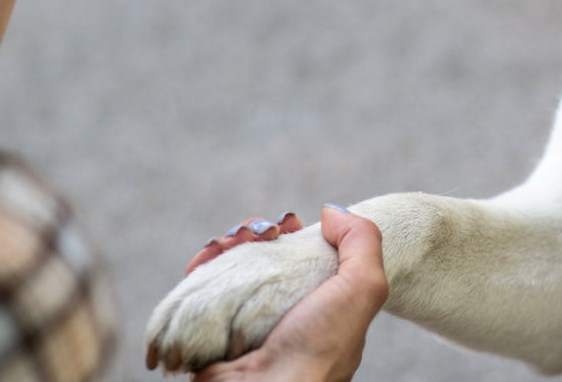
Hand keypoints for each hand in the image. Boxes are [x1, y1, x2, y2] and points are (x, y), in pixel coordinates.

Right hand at [186, 206, 387, 381]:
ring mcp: (243, 323)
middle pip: (265, 258)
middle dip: (257, 232)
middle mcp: (281, 316)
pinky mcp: (207, 331)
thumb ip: (361, 242)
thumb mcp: (363, 289)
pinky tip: (209, 254)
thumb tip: (330, 213)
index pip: (304, 259)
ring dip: (228, 242)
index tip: (288, 224)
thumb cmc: (318, 349)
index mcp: (319, 308)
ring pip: (231, 268)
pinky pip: (199, 288)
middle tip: (259, 232)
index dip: (294, 233)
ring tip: (230, 240)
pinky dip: (201, 264)